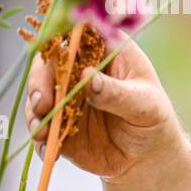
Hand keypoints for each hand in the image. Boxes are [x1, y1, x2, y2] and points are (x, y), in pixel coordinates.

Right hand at [24, 29, 181, 182]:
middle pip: (49, 64)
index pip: (79, 34)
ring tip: (43, 131)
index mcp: (107, 52)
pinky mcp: (59, 122)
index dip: (60, 38)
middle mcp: (81, 69)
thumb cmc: (154, 119)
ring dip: (35, 112)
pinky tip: (49, 150)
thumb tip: (87, 76)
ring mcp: (67, 96)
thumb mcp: (145, 105)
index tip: (54, 57)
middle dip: (39, 81)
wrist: (149, 157)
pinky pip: (42, 125)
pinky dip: (41, 137)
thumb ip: (117, 93)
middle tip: (43, 103)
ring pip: (39, 94)